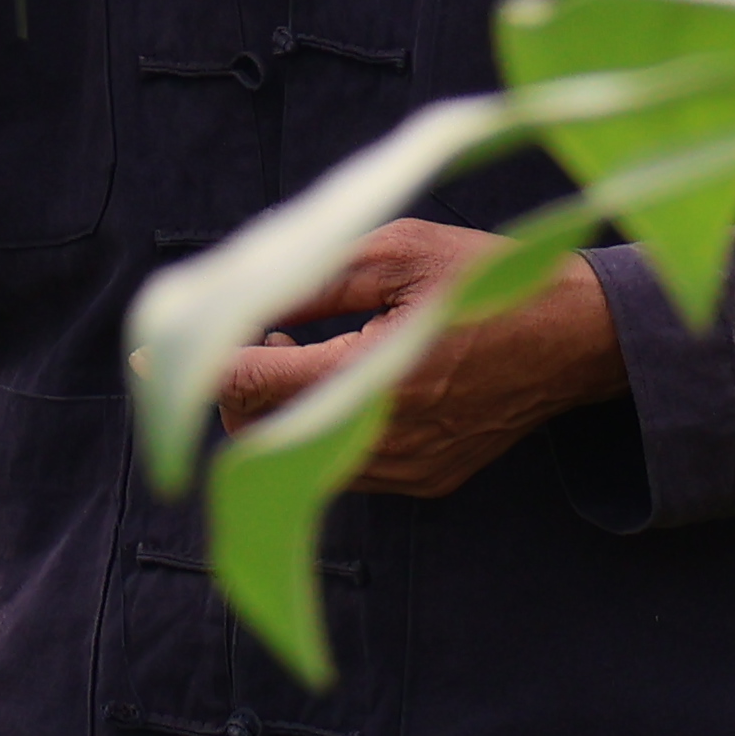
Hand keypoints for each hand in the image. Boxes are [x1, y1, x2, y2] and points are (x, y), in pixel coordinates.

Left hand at [214, 220, 630, 496]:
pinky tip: (346, 383)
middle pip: (266, 438)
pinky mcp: (427, 480)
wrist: (581, 337)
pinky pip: (342, 468)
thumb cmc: (488, 279)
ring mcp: (412, 469)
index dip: (195, 373)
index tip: (153, 361)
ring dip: (278, 413)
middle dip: (236, 393)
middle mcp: (393, 439)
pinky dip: (319, 431)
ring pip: (300, 460)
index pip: (255, 390)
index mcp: (383, 378)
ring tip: (305, 353)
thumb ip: (307, 284)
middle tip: (262, 340)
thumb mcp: (394, 255)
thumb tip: (231, 303)